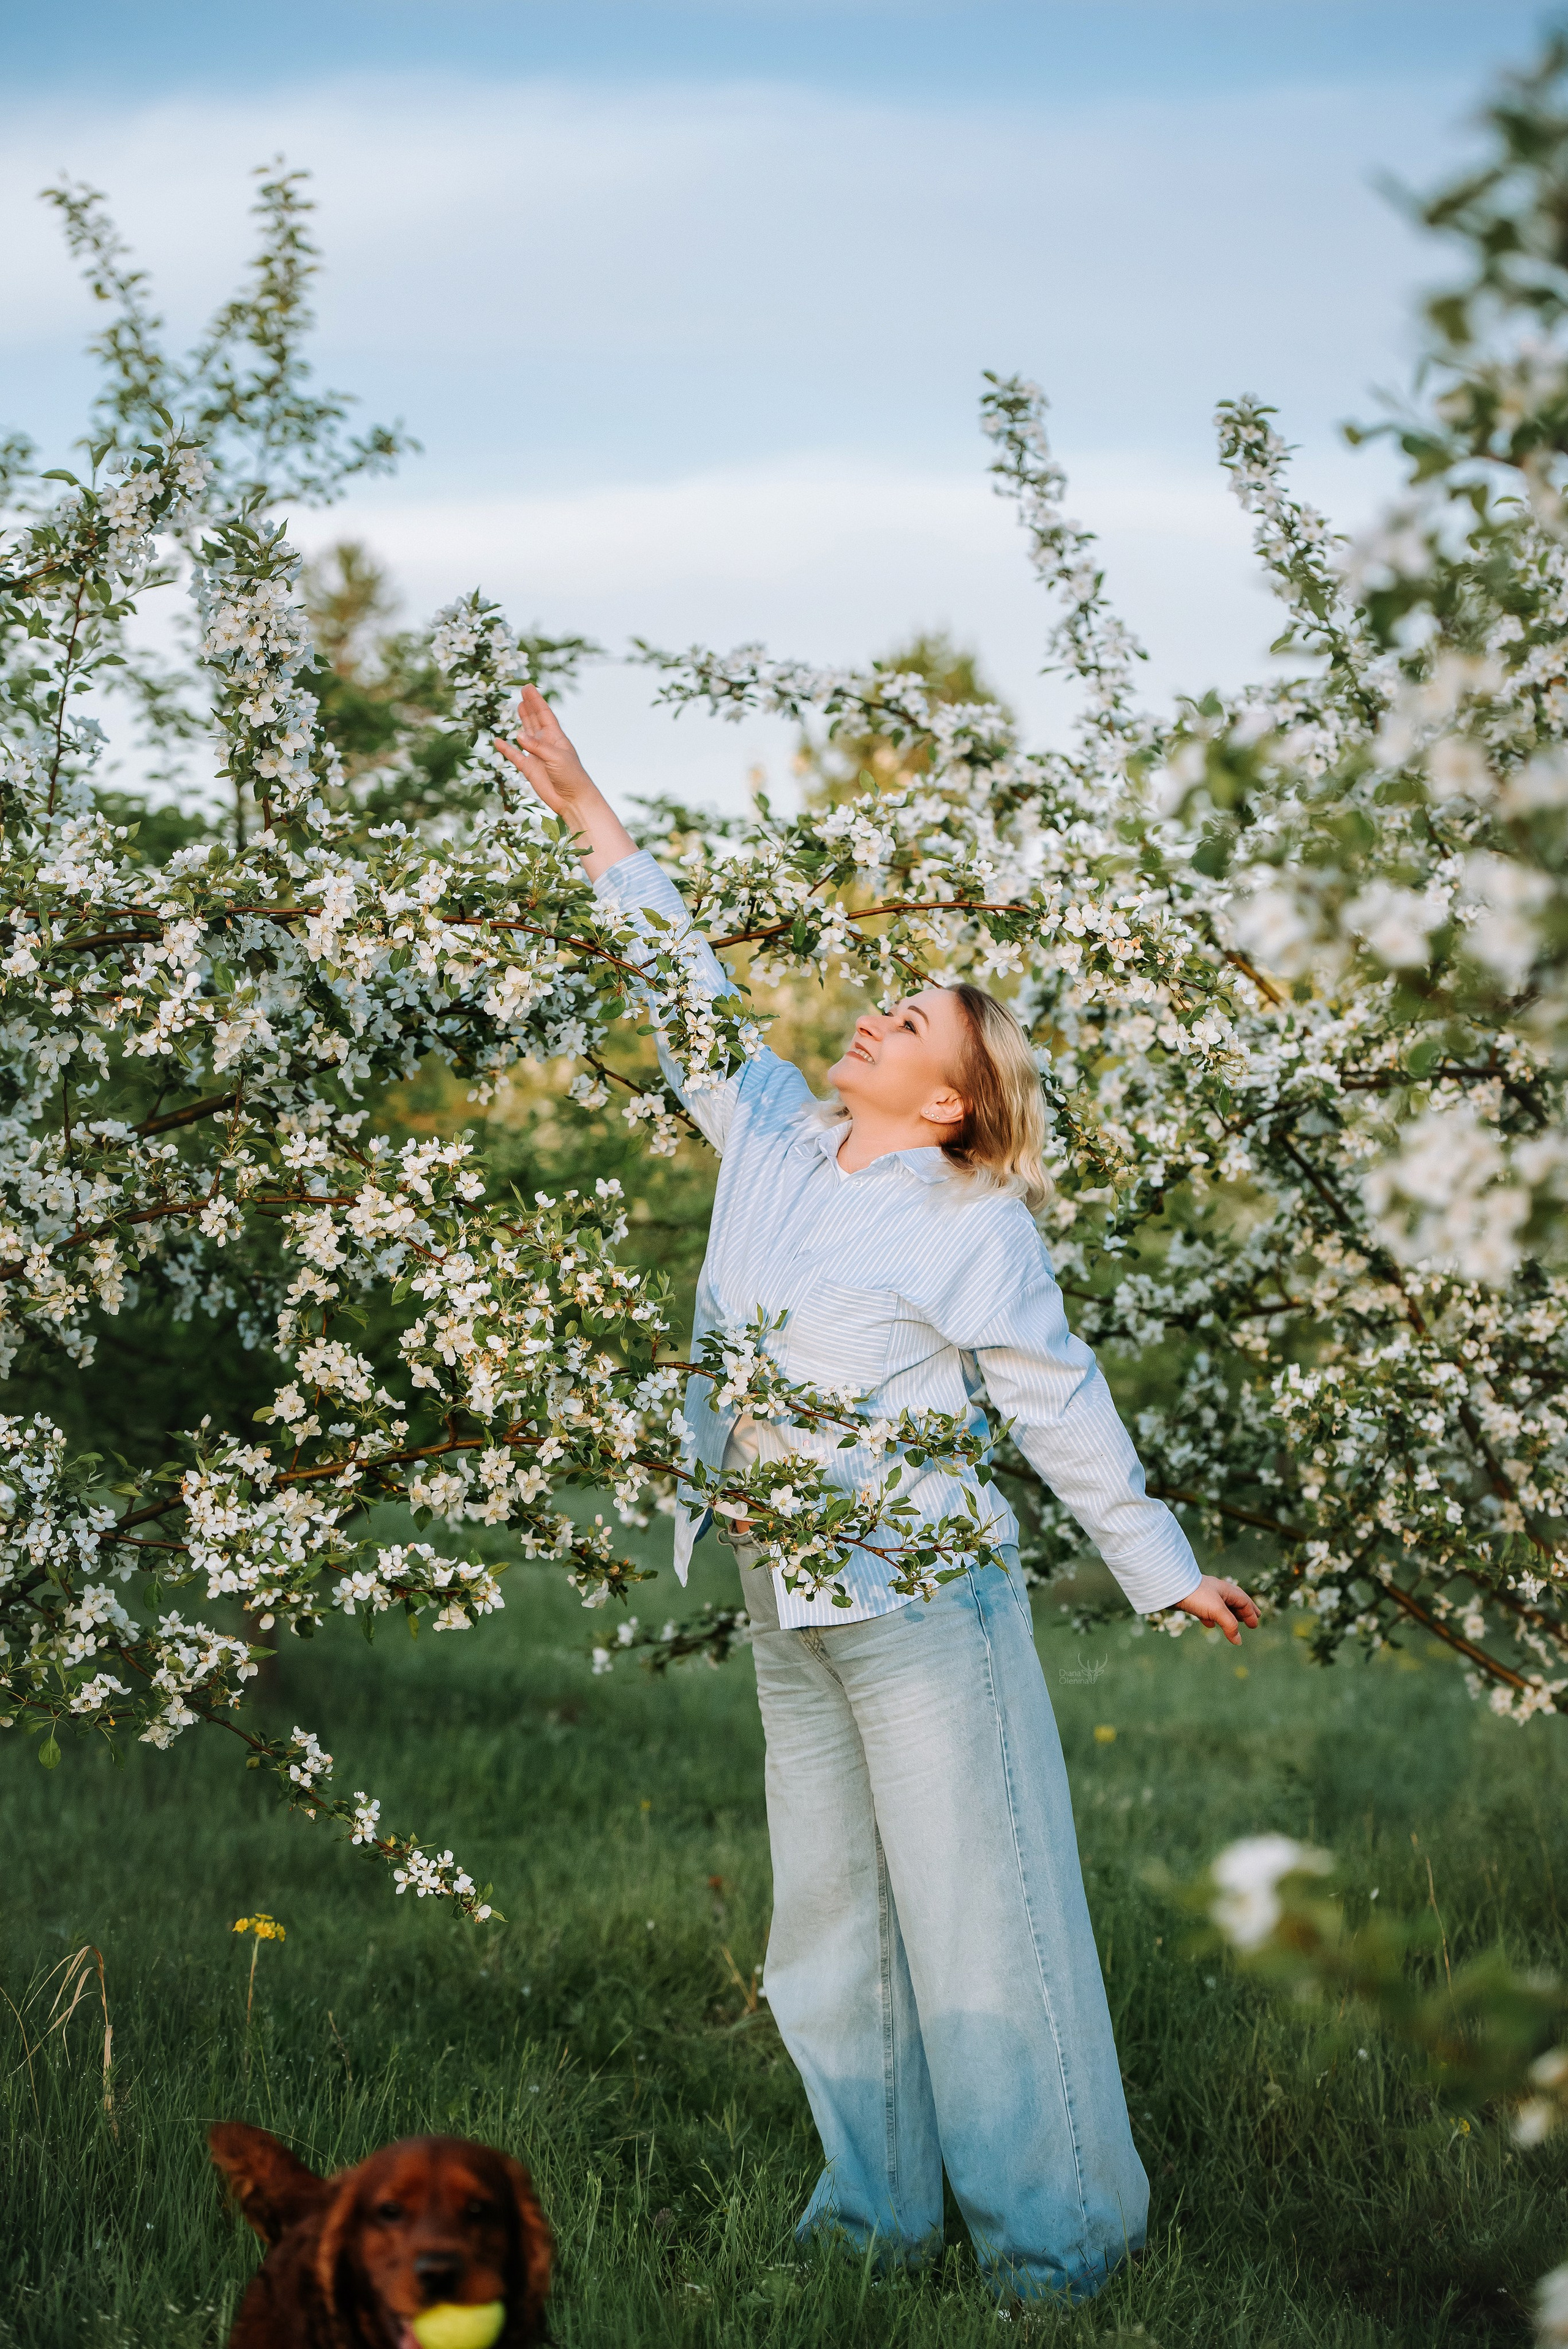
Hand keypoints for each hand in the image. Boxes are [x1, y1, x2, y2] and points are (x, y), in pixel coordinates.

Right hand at [494, 685, 596, 816]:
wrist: (572, 800)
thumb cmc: (571, 776)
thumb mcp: (556, 758)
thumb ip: (538, 746)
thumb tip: (518, 735)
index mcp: (556, 737)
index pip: (544, 714)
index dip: (536, 701)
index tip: (528, 687)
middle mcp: (546, 744)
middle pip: (535, 721)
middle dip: (530, 706)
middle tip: (523, 691)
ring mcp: (537, 756)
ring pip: (526, 735)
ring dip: (522, 721)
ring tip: (518, 707)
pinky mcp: (529, 769)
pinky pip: (514, 756)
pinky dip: (506, 749)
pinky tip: (498, 741)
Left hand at [1176, 1574, 1258, 1644]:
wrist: (1170, 1586)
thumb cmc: (1196, 1595)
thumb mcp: (1217, 1610)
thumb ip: (1230, 1625)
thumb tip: (1239, 1641)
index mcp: (1226, 1590)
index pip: (1243, 1602)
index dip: (1250, 1613)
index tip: (1254, 1625)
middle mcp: (1217, 1591)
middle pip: (1235, 1601)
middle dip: (1244, 1610)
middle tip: (1253, 1618)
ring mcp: (1205, 1595)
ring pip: (1222, 1606)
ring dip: (1230, 1614)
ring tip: (1235, 1622)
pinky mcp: (1193, 1601)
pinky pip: (1207, 1610)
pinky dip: (1211, 1618)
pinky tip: (1209, 1624)